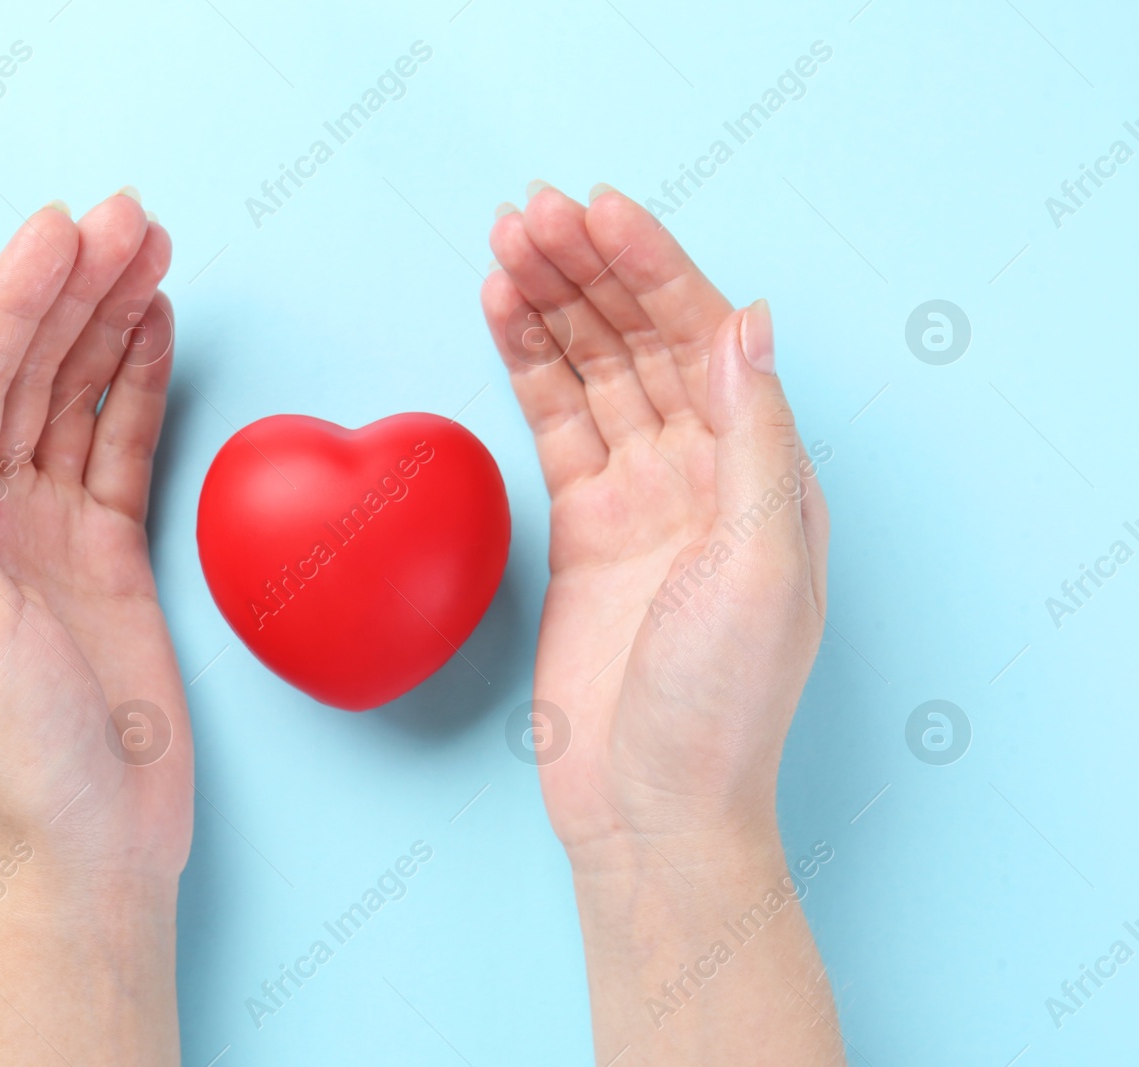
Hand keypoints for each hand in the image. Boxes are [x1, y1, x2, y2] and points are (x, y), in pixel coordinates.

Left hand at [0, 192, 187, 1064]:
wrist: (94, 846)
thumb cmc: (17, 756)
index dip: (18, 300)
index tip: (64, 232)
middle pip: (32, 373)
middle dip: (77, 290)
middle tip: (131, 215)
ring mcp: (54, 532)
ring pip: (81, 400)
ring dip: (112, 322)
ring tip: (152, 248)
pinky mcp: (112, 555)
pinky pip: (124, 450)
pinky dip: (139, 387)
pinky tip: (154, 332)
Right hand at [481, 182, 827, 855]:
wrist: (651, 806)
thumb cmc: (721, 707)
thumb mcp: (762, 567)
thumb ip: (755, 440)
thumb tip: (751, 323)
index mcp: (764, 470)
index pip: (704, 337)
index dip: (653, 268)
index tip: (600, 211)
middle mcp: (704, 469)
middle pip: (641, 339)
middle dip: (588, 270)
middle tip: (531, 210)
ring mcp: (639, 494)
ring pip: (592, 369)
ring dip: (552, 302)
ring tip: (506, 241)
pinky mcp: (581, 525)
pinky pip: (552, 422)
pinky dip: (526, 364)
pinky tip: (502, 314)